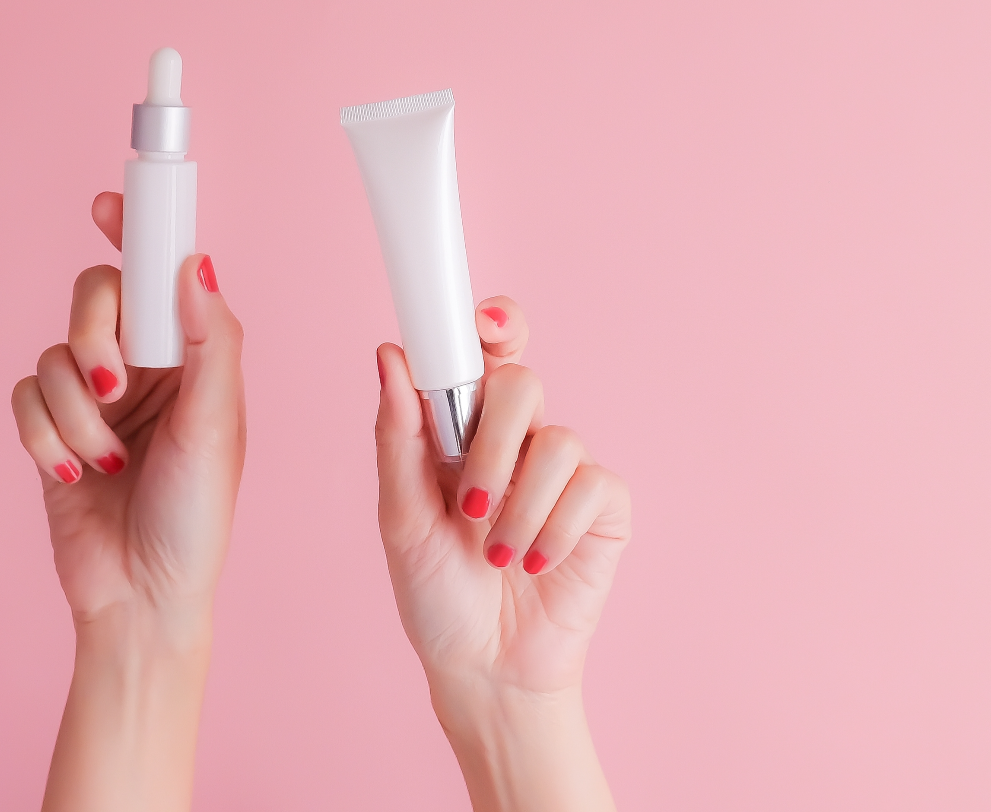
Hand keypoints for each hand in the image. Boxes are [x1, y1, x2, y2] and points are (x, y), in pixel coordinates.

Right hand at [11, 192, 243, 811]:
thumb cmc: (197, 516)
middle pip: (93, 299)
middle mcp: (143, 367)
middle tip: (113, 383)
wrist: (143, 594)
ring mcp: (93, 398)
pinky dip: (44, 437)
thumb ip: (210, 341)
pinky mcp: (50, 429)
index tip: (107, 204)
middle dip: (93, 337)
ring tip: (106, 461)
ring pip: (51, 353)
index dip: (134, 232)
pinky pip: (22, 397)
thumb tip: (196, 262)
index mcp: (191, 357)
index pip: (159, 275)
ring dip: (73, 414)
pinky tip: (76, 474)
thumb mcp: (218, 426)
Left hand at [375, 297, 629, 811]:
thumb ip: (398, 436)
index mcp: (462, 431)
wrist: (484, 668)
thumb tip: (388, 355)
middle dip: (495, 444)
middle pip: (523, 382)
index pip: (484, 355)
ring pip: (559, 440)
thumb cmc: (435, 593)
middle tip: (471, 501)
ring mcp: (562, 472)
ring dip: (520, 509)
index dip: (493, 325)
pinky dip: (556, 531)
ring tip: (496, 557)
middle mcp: (516, 441)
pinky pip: (592, 486)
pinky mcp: (601, 508)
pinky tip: (536, 565)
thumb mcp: (402, 518)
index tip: (486, 321)